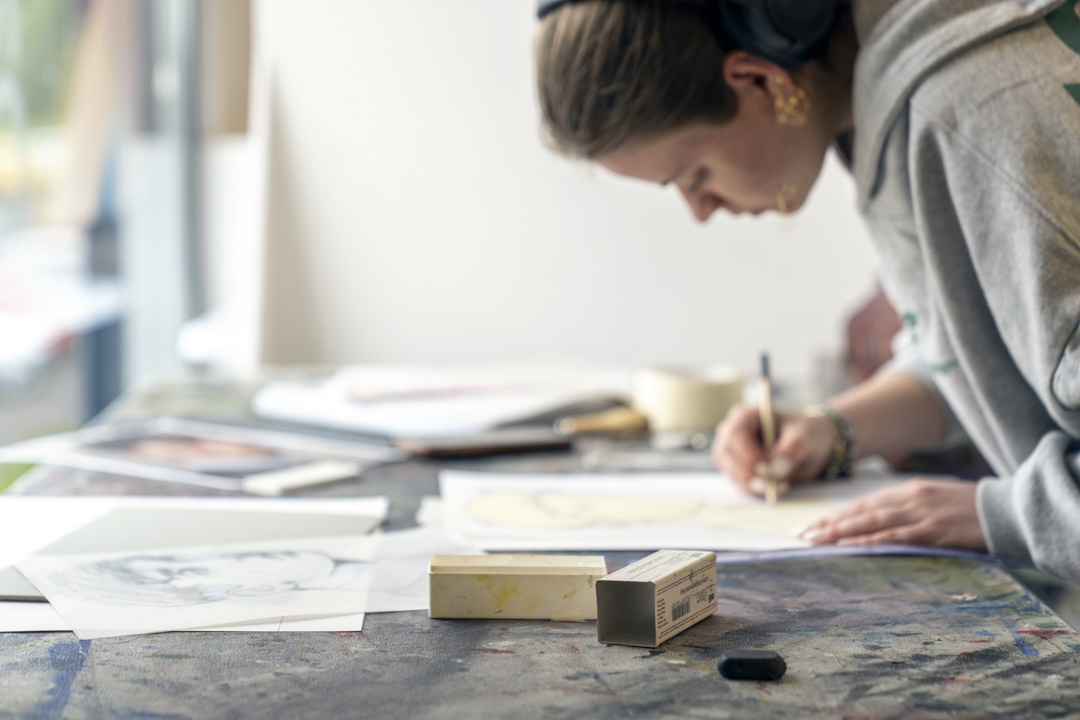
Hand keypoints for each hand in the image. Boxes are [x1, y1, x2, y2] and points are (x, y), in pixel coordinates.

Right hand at [712, 404, 835, 496]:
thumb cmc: (803, 433)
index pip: (736, 433)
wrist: (807, 445)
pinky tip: (771, 487)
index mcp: (746, 415)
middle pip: (726, 452)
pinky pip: (735, 481)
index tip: (768, 469)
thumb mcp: (805, 436)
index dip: (748, 453)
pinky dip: (751, 488)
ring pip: (728, 469)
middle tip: (771, 484)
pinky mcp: (732, 467)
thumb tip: (776, 468)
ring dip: (749, 482)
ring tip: (776, 486)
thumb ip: (792, 449)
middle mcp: (731, 430)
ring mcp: (728, 449)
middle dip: (747, 471)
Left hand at [799, 478, 985, 549]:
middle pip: (860, 511)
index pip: (863, 503)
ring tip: (815, 541)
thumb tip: (880, 522)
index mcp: (909, 489)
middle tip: (801, 534)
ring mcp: (920, 513)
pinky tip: (851, 546)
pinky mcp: (932, 530)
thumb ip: (908, 508)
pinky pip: (895, 535)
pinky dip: (870, 540)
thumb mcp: (934, 499)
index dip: (836, 514)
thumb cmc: (971, 509)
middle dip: (828, 523)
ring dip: (840, 532)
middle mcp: (909, 498)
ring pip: (870, 522)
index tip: (813, 524)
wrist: (1007, 510)